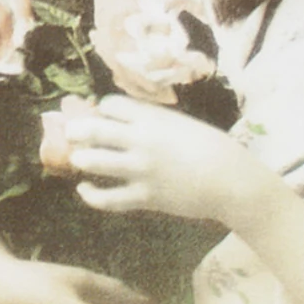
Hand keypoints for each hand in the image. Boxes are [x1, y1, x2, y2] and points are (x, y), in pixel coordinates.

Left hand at [64, 95, 303, 303]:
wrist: (232, 182)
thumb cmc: (211, 148)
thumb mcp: (181, 123)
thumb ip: (152, 120)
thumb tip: (121, 118)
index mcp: (154, 119)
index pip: (111, 105)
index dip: (102, 109)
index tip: (102, 115)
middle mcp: (142, 141)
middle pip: (95, 129)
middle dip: (77, 129)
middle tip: (71, 132)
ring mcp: (141, 170)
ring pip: (94, 161)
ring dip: (81, 159)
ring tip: (79, 159)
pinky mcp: (144, 197)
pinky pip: (108, 198)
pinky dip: (90, 195)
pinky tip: (84, 189)